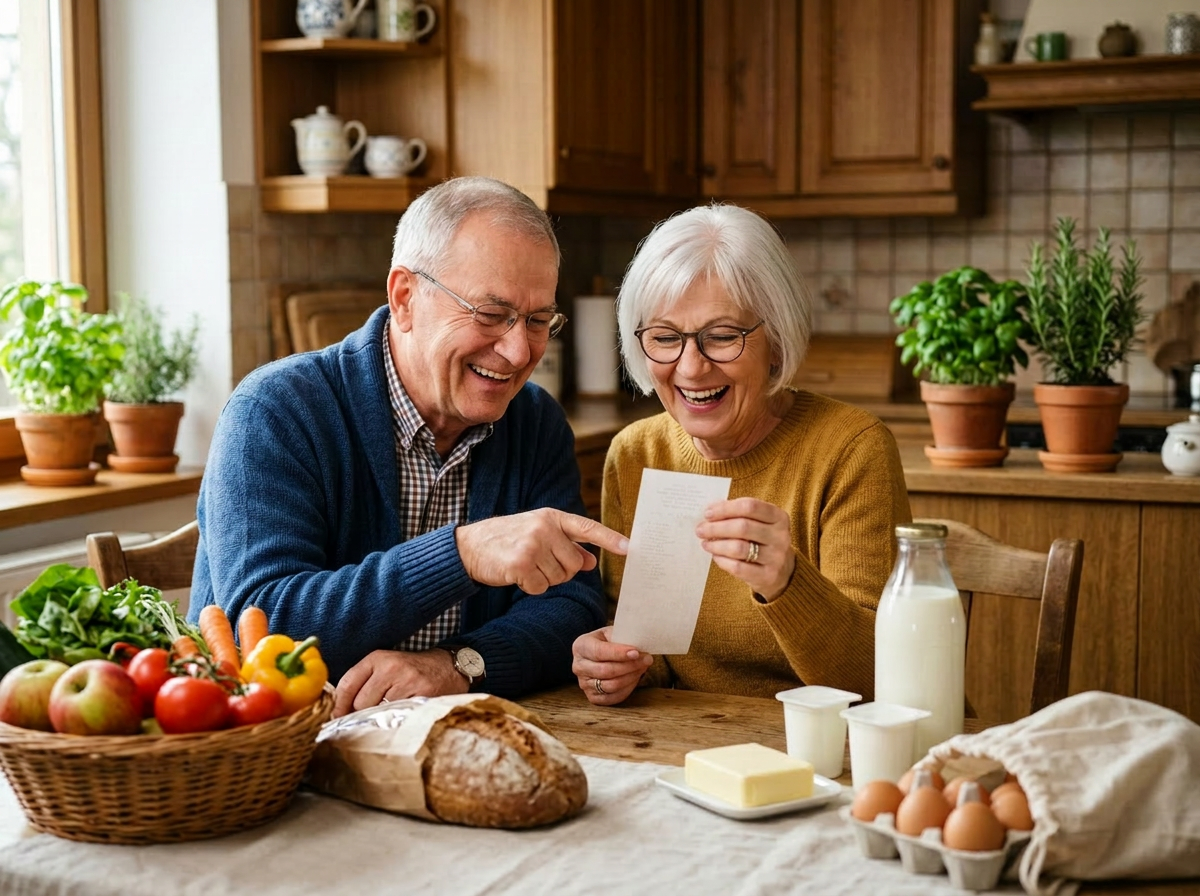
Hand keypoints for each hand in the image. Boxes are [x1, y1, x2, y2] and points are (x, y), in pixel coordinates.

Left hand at [333, 649, 466, 716]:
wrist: (448, 667)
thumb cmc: (411, 671)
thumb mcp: (385, 666)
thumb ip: (363, 683)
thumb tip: (338, 713)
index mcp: (377, 658)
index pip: (347, 684)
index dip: (339, 706)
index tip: (338, 717)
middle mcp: (390, 667)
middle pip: (360, 702)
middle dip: (361, 714)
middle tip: (369, 717)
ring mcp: (407, 681)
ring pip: (378, 712)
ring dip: (379, 719)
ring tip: (388, 715)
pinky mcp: (421, 695)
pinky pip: (397, 716)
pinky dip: (396, 720)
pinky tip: (402, 715)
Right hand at [456, 508, 628, 594]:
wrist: (470, 546)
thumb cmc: (508, 540)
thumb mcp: (539, 535)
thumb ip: (567, 546)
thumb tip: (591, 561)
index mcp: (552, 517)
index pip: (587, 528)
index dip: (610, 539)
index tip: (631, 548)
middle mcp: (544, 528)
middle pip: (574, 564)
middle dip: (562, 570)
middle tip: (540, 563)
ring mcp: (532, 545)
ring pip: (558, 578)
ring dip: (544, 579)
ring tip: (525, 566)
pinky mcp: (520, 564)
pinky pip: (541, 587)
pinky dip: (531, 587)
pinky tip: (517, 575)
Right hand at [571, 625, 652, 705]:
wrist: (597, 654)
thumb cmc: (607, 642)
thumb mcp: (611, 633)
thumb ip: (622, 638)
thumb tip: (640, 647)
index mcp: (581, 646)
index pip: (599, 652)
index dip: (619, 653)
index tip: (636, 652)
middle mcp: (578, 666)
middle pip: (606, 671)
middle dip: (630, 666)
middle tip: (646, 659)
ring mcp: (584, 684)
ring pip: (611, 686)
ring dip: (631, 677)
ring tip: (642, 667)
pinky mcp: (592, 697)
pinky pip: (613, 697)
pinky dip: (627, 689)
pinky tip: (635, 678)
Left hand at [695, 497, 795, 600]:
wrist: (783, 572)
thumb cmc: (762, 541)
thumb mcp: (759, 523)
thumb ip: (739, 515)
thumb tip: (711, 511)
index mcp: (779, 517)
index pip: (750, 506)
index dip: (725, 508)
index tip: (707, 513)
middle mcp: (780, 536)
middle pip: (743, 527)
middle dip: (716, 527)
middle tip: (700, 530)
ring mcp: (776, 557)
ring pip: (738, 548)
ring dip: (717, 545)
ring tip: (705, 543)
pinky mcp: (768, 576)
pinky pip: (738, 567)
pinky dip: (722, 560)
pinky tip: (716, 556)